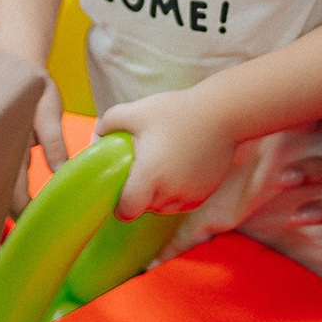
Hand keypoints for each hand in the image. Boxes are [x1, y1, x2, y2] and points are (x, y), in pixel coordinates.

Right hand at [11, 73, 71, 217]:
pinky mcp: (5, 150)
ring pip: (3, 190)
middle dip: (17, 218)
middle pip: (4, 199)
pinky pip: (6, 178)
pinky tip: (27, 204)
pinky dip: (14, 193)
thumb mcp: (47, 108)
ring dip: (15, 207)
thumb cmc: (31, 84)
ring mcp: (0, 153)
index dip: (25, 215)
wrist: (11, 63)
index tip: (39, 229)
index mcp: (11, 147)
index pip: (13, 194)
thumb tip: (60, 170)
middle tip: (37, 237)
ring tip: (33, 227)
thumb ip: (53, 139)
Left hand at [97, 89, 238, 220]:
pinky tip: (178, 170)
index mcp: (150, 175)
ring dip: (158, 195)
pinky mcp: (204, 194)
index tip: (120, 191)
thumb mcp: (138, 111)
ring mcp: (189, 195)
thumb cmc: (178, 111)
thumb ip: (110, 122)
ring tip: (161, 167)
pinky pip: (182, 203)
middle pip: (145, 208)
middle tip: (141, 168)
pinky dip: (176, 193)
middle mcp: (170, 192)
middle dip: (139, 194)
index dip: (120, 204)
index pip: (127, 211)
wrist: (224, 114)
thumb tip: (97, 134)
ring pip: (164, 208)